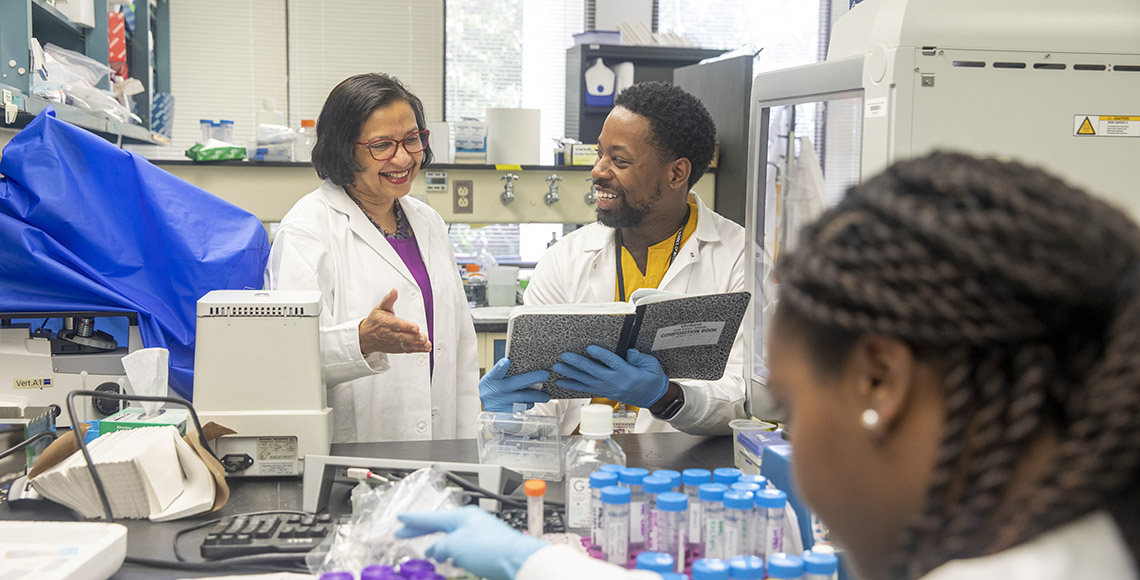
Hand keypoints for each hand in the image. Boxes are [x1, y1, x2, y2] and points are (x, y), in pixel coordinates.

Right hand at [358, 289, 431, 354]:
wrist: (366, 337)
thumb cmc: (375, 321)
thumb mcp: (380, 308)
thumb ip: (388, 300)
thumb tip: (394, 291)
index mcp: (387, 323)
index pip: (397, 325)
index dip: (407, 326)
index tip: (415, 327)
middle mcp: (391, 334)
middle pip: (403, 336)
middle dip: (414, 337)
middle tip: (423, 337)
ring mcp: (395, 342)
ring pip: (407, 345)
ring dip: (417, 345)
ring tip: (426, 344)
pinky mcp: (398, 348)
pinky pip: (408, 350)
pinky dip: (418, 350)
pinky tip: (426, 348)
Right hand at [395, 506, 546, 579]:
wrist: (517, 561)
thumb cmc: (491, 549)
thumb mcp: (456, 546)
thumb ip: (440, 547)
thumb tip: (434, 550)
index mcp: (462, 516)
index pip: (430, 517)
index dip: (413, 520)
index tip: (401, 518)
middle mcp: (471, 522)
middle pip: (439, 525)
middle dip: (421, 530)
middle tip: (403, 532)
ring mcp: (479, 534)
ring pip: (451, 537)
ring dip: (436, 544)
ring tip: (424, 549)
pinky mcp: (486, 548)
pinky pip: (462, 548)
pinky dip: (451, 552)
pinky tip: (448, 559)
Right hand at [479, 358, 549, 412]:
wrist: (488, 410)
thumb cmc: (493, 390)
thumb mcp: (493, 380)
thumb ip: (504, 374)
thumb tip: (526, 366)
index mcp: (491, 379)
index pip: (496, 371)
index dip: (501, 366)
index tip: (507, 361)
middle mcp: (496, 390)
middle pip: (517, 383)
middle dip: (534, 378)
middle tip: (545, 374)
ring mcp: (502, 402)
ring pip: (524, 397)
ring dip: (536, 396)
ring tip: (545, 396)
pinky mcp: (508, 412)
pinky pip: (523, 407)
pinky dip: (529, 404)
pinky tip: (532, 402)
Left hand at [552, 346, 667, 407]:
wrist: (653, 397)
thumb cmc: (652, 379)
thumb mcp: (651, 365)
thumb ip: (639, 358)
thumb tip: (629, 352)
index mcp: (627, 373)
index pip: (612, 362)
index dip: (600, 355)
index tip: (590, 347)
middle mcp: (615, 382)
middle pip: (593, 371)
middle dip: (578, 363)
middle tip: (565, 356)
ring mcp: (607, 388)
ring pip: (586, 380)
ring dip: (570, 374)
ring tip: (558, 367)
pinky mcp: (603, 392)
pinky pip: (585, 388)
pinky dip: (572, 385)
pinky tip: (561, 381)